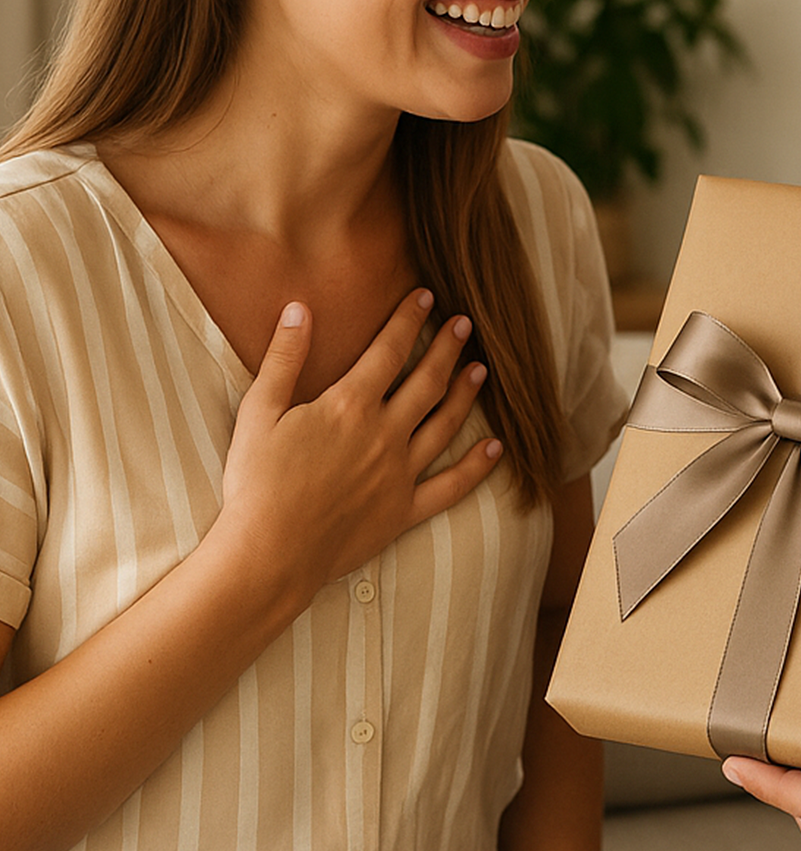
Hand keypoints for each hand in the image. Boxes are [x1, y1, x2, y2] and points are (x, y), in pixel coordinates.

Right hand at [220, 288, 500, 586]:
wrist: (268, 555)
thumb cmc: (255, 484)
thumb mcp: (259, 413)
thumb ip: (284, 359)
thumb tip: (298, 309)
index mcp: (350, 406)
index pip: (389, 350)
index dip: (409, 320)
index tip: (427, 296)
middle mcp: (384, 434)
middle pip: (427, 382)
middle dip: (448, 349)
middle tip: (465, 324)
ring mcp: (399, 474)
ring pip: (445, 425)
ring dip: (466, 395)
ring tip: (481, 370)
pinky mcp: (403, 511)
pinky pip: (450, 486)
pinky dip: (476, 467)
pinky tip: (495, 448)